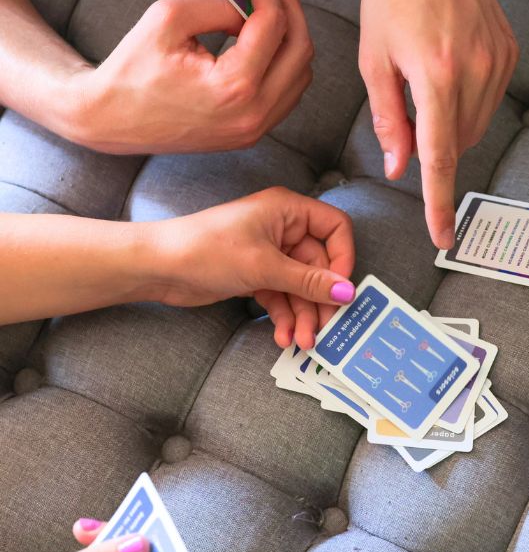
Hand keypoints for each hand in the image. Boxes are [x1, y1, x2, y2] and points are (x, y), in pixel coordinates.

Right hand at [69, 0, 313, 153]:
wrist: (111, 120)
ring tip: (266, 15)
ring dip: (290, 39)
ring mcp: (255, 128)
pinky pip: (287, 94)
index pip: (273, 27)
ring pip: (301, 74)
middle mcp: (253, 112)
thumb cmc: (132, 69)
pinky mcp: (251, 134)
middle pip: (300, 50)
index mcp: (234, 85)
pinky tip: (264, 46)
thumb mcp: (169, 19)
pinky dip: (284, 65)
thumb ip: (219, 6)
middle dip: (289, 11)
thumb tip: (251, 6)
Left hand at [151, 187, 356, 348]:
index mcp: (288, 210)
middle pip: (319, 265)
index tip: (341, 289)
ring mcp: (270, 253)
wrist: (156, 267)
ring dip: (303, 314)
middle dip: (320, 299)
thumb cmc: (206, 250)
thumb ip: (309, 281)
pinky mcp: (256, 275)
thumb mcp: (264, 266)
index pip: (335, 228)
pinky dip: (284, 316)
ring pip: (300, 286)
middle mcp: (283, 229)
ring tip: (300, 341)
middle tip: (325, 328)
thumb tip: (347, 292)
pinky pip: (281, 296)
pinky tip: (282, 336)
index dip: (343, 258)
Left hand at [359, 0, 517, 248]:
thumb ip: (388, 120)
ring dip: (450, 126)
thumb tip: (400, 168)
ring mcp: (500, 58)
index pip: (439, 156)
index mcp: (436, 74)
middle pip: (458, 142)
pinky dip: (468, 101)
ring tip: (424, 84)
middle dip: (433, 147)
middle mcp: (477, 68)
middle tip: (405, 115)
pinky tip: (448, 68)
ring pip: (477, 124)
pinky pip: (491, 97)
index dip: (439, 202)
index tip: (443, 236)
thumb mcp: (373, 61)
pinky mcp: (511, 48)